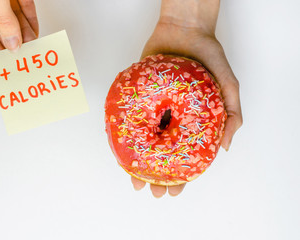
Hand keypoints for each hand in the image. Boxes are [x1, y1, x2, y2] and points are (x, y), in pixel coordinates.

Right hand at [0, 0, 38, 52]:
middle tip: (20, 55)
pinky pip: (23, 3)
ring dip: (22, 32)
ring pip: (12, 15)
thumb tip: (12, 42)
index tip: (2, 58)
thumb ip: (3, 17)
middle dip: (10, 40)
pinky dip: (29, 17)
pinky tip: (33, 31)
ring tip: (31, 46)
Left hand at [133, 0, 242, 197]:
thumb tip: (225, 148)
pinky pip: (129, 120)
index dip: (180, 176)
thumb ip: (231, 117)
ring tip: (135, 181)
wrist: (184, 30)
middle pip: (160, 154)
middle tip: (153, 192)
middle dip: (157, 177)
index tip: (174, 192)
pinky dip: (124, 137)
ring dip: (138, 164)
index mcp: (189, 122)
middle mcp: (169, 119)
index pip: (183, 155)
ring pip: (142, 142)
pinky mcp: (137, 97)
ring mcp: (152, 109)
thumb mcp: (229, 88)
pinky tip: (121, 153)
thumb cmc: (209, 58)